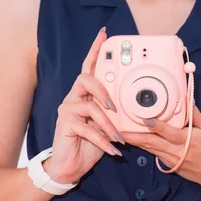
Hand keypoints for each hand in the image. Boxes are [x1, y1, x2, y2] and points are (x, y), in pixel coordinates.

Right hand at [44, 27, 124, 184]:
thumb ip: (117, 114)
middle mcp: (74, 97)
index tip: (104, 34)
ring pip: (91, 107)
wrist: (71, 166)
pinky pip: (88, 128)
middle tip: (116, 107)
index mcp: (86, 95)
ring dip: (109, 125)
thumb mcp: (109, 126)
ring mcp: (67, 109)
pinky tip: (113, 150)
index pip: (89, 68)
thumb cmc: (91, 145)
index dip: (96, 50)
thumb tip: (136, 108)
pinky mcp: (64, 124)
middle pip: (85, 79)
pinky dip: (103, 141)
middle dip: (104, 91)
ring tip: (119, 138)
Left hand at [121, 106, 200, 184]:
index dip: (157, 126)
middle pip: (152, 143)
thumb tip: (186, 98)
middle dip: (134, 137)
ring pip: (149, 149)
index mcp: (189, 141)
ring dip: (134, 141)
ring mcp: (172, 161)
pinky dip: (143, 146)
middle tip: (119, 129)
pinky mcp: (169, 166)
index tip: (145, 119)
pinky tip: (133, 140)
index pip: (170, 133)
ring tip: (120, 133)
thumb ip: (194, 114)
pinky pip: (154, 154)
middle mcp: (178, 152)